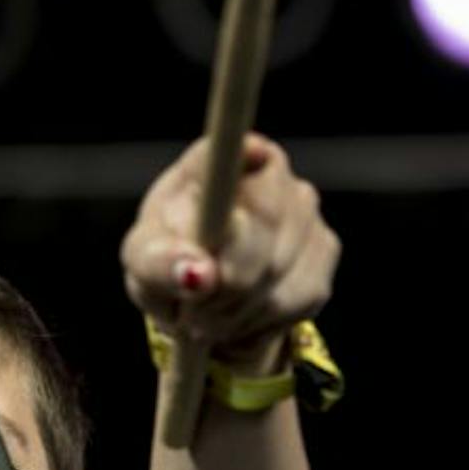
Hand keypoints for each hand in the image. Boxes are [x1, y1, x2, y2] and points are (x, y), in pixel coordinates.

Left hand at [121, 134, 340, 372]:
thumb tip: (198, 275)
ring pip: (282, 270)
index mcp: (213, 161)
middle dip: (227, 282)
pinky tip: (242, 315)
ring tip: (210, 318)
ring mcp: (303, 206)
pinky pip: (302, 295)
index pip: (234, 150)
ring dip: (240, 310)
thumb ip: (160, 265)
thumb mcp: (143, 263)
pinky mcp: (325, 246)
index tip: (250, 157)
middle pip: (266, 223)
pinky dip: (265, 319)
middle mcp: (267, 171)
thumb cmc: (166, 262)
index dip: (244, 157)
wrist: (202, 292)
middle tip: (193, 314)